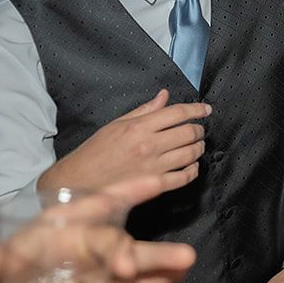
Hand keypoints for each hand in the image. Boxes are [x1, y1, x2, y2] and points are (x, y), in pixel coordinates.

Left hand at [0, 175, 197, 282]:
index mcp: (50, 230)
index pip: (88, 207)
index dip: (121, 192)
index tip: (152, 180)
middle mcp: (75, 247)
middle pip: (111, 241)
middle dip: (135, 246)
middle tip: (160, 257)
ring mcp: (86, 273)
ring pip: (127, 264)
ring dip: (157, 262)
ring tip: (187, 260)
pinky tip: (176, 277)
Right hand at [39, 90, 207, 196]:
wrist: (77, 182)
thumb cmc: (94, 153)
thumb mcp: (115, 125)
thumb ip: (143, 111)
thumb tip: (164, 97)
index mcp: (138, 127)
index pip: (177, 113)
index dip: (196, 109)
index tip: (205, 110)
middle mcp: (148, 145)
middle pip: (188, 133)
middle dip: (199, 130)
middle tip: (199, 130)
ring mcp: (153, 167)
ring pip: (190, 154)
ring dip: (198, 148)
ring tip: (197, 146)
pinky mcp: (154, 186)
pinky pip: (183, 177)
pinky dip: (193, 170)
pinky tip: (192, 166)